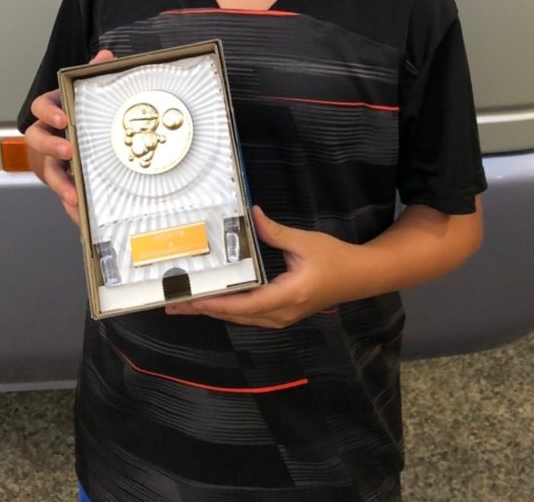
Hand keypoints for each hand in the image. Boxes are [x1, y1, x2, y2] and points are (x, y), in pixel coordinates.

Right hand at [24, 49, 114, 224]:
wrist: (73, 137)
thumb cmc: (79, 114)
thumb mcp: (86, 93)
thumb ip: (94, 74)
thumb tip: (107, 56)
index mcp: (52, 111)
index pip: (40, 108)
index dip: (48, 113)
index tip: (62, 117)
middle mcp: (46, 135)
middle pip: (37, 139)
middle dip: (50, 146)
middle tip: (68, 151)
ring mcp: (51, 160)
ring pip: (48, 171)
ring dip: (59, 183)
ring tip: (72, 195)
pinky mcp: (60, 180)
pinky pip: (62, 194)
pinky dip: (70, 206)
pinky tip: (81, 216)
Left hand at [165, 206, 356, 327]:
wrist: (360, 277)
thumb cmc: (335, 259)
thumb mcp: (304, 242)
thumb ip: (274, 232)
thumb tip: (250, 215)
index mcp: (286, 297)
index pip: (242, 305)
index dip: (212, 303)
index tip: (188, 299)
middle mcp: (281, 313)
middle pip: (236, 316)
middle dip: (204, 309)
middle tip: (173, 303)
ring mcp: (282, 317)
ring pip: (242, 318)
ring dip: (214, 311)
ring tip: (188, 303)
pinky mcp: (283, 313)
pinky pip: (250, 315)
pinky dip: (229, 309)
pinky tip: (216, 301)